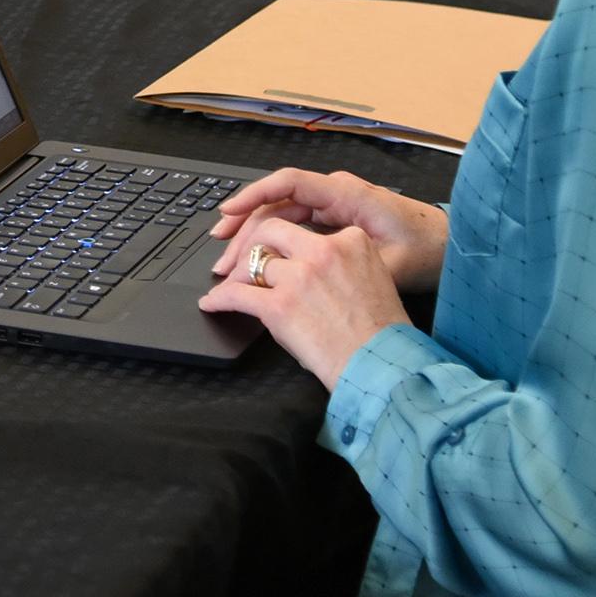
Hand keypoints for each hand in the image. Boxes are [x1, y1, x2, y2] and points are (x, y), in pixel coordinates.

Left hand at [197, 214, 410, 388]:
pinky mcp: (279, 305)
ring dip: (236, 275)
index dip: (289, 245)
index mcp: (352, 242)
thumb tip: (305, 269)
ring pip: (253, 261)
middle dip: (254, 244)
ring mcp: (299, 276)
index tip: (282, 256)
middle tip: (243, 260)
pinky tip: (213, 302)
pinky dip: (220, 299)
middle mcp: (324, 251)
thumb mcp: (372, 280)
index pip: (307, 229)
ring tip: (229, 284)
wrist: (381, 367)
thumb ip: (341, 264)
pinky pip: (236, 294)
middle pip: (273, 230)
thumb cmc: (382, 334)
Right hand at [208, 168, 447, 291]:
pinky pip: (295, 226)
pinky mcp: (335, 221)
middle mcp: (336, 195)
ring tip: (229, 258)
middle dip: (245, 224)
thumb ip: (354, 265)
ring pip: (283, 215)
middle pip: (279, 202)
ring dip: (255, 235)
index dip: (255, 195)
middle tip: (220, 250)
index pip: (290, 184)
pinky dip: (273, 241)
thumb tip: (315, 276)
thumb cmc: (427, 248)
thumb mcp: (394, 263)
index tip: (229, 212)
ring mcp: (334, 207)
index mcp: (347, 195)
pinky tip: (258, 260)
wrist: (451, 245)